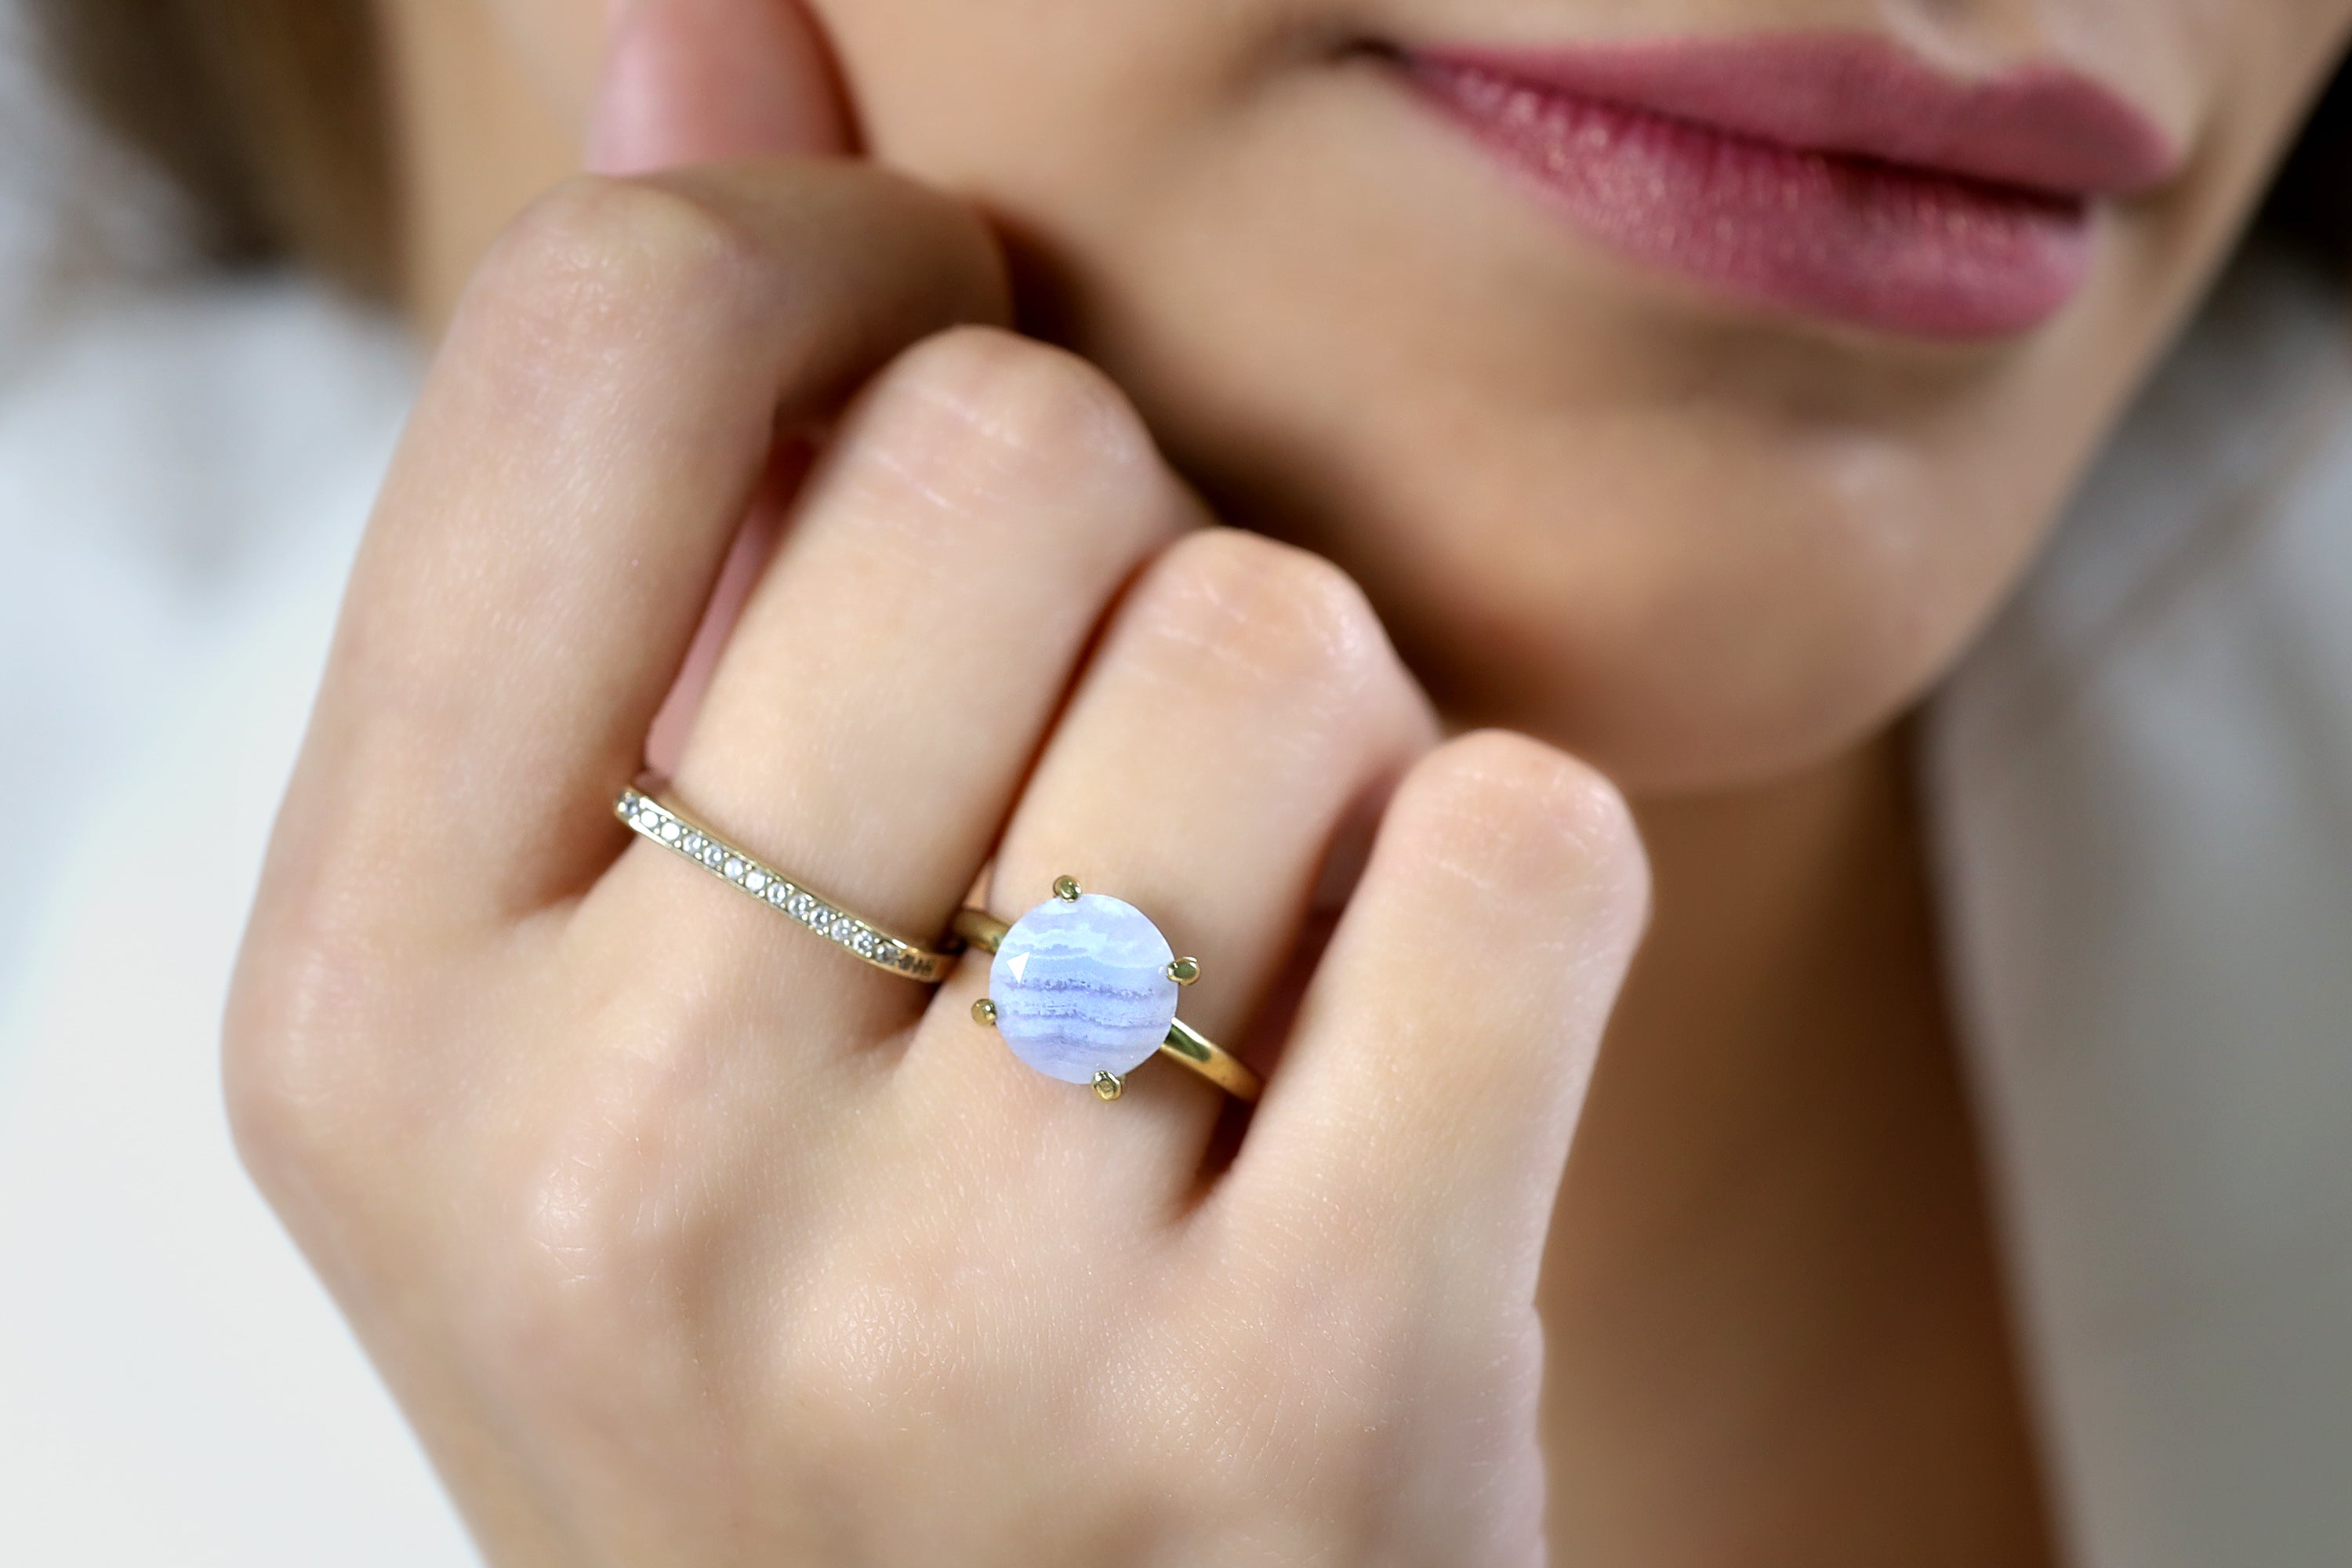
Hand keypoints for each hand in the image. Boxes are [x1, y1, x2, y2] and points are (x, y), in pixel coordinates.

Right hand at [226, 159, 1647, 1566]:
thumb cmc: (817, 1333)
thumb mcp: (611, 975)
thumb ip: (631, 504)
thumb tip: (697, 21)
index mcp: (366, 1012)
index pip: (603, 346)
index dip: (836, 265)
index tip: (936, 378)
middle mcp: (603, 1169)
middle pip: (1002, 455)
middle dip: (1116, 549)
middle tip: (1094, 786)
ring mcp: (944, 1318)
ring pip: (1277, 637)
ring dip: (1321, 745)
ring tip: (1234, 973)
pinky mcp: (1295, 1419)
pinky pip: (1515, 851)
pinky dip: (1517, 891)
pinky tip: (1410, 1067)